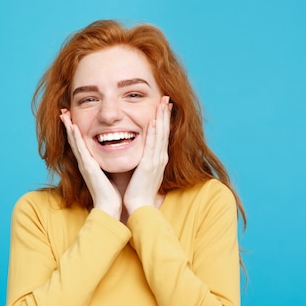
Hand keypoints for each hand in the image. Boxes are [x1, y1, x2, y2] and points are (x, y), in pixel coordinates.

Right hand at [60, 109, 121, 218]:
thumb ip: (108, 164)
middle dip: (68, 125)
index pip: (80, 143)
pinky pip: (80, 149)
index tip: (72, 117)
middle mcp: (84, 162)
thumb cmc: (111, 193)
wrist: (109, 207)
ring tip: (64, 114)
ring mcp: (84, 164)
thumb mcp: (109, 174)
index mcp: (89, 163)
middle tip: (63, 111)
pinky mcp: (87, 167)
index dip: (75, 130)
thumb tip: (116, 155)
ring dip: (68, 127)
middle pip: (74, 140)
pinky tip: (73, 127)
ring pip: (74, 141)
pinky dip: (76, 138)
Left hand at [123, 96, 171, 214]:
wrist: (139, 207)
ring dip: (162, 118)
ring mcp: (156, 162)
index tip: (164, 107)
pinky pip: (152, 146)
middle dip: (165, 114)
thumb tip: (140, 154)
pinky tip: (154, 121)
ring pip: (161, 135)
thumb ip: (142, 161)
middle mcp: (160, 158)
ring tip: (163, 103)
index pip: (162, 136)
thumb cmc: (138, 192)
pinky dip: (154, 133)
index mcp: (158, 160)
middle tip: (166, 98)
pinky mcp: (149, 166)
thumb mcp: (142, 173)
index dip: (164, 120)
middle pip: (164, 131)